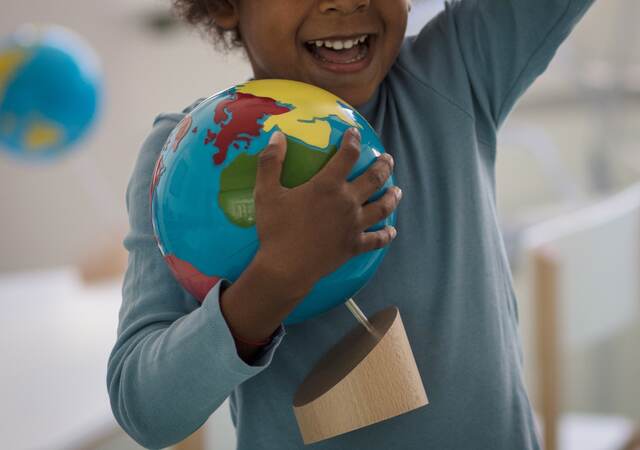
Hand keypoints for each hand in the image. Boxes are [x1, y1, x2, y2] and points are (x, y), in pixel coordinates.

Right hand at [252, 128, 401, 296]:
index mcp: (328, 185)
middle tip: (388, 159)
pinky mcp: (354, 246)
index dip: (352, 141)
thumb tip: (277, 136)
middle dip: (383, 166)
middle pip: (374, 179)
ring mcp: (354, 225)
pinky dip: (386, 234)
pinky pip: (377, 239)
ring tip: (397, 190)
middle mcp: (347, 202)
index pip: (347, 155)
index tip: (354, 134)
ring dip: (392, 197)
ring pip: (382, 207)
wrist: (286, 268)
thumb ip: (271, 162)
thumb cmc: (275, 229)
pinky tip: (391, 231)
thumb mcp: (266, 192)